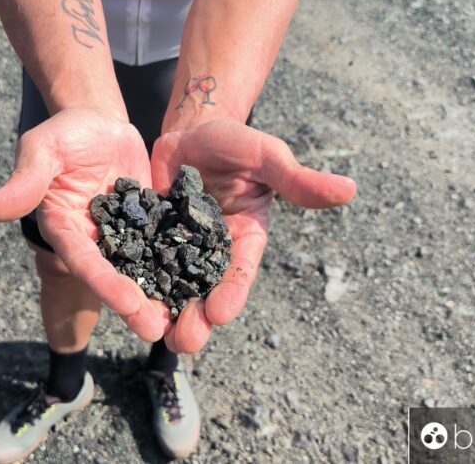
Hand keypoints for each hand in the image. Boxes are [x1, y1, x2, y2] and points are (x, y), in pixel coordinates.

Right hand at [0, 108, 169, 341]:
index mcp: (64, 227)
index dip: (105, 283)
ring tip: (181, 324)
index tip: (130, 304)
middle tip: (158, 331)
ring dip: (159, 296)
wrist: (99, 121)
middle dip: (134, 305)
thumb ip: (25, 181)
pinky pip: (164, 248)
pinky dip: (179, 267)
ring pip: (141, 270)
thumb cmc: (65, 132)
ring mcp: (122, 235)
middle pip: (114, 276)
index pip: (84, 260)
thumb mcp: (43, 149)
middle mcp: (92, 239)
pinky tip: (201, 287)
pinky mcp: (147, 225)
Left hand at [150, 119, 356, 352]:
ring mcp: (180, 247)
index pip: (240, 271)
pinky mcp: (152, 239)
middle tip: (185, 342)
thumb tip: (350, 189)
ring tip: (155, 335)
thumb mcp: (267, 157)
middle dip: (197, 318)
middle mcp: (213, 251)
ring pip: (173, 285)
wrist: (192, 132)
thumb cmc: (236, 143)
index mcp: (244, 238)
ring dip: (166, 311)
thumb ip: (300, 179)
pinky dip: (136, 281)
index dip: (232, 292)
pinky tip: (124, 299)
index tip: (220, 313)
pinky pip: (142, 262)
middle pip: (206, 290)